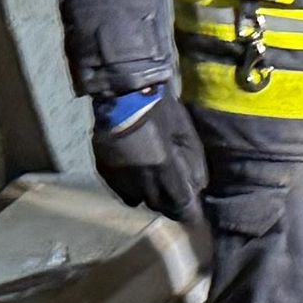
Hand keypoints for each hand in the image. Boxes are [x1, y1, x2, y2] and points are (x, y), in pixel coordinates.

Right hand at [93, 87, 210, 223]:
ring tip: (153, 182)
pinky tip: (134, 176)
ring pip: (138, 201)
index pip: (180, 206)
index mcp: (164, 170)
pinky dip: (129, 188)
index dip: (189, 211)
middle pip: (159, 206)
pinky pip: (120, 190)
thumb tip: (197, 188)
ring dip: (148, 196)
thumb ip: (194, 164)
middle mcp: (141, 180)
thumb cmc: (160, 109)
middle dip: (170, 203)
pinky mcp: (104, 171)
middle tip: (174, 192)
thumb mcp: (186, 133)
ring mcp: (119, 177)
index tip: (193, 210)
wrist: (122, 91)